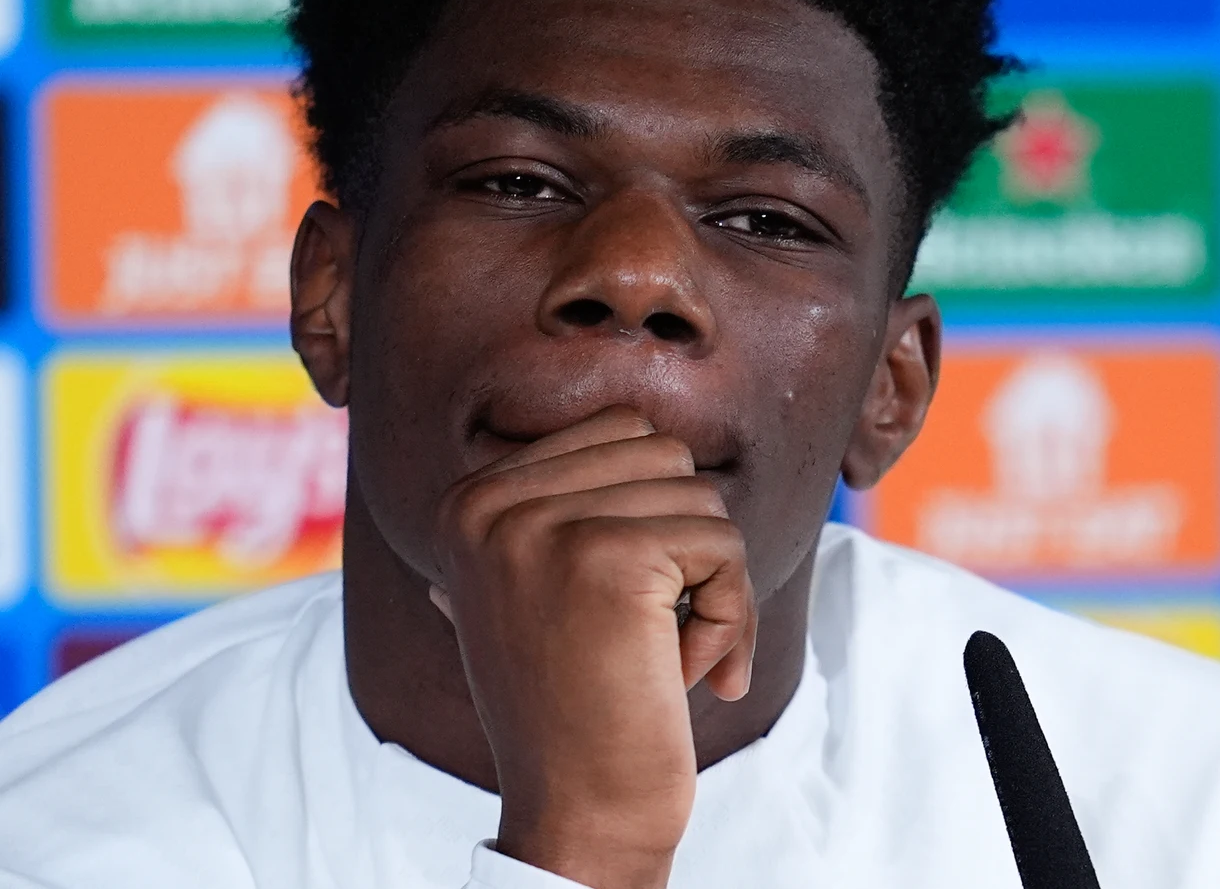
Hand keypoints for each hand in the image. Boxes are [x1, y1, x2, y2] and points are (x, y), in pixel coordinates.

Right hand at [432, 405, 756, 888]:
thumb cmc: (579, 705)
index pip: (620, 430)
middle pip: (666, 457)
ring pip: (702, 498)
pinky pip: (724, 544)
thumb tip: (631, 426)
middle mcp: (489, 504)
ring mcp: (543, 527)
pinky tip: (685, 674)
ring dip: (712, 586)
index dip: (657, 516)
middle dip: (689, 547)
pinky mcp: (608, 557)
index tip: (629, 604)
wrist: (578, 813)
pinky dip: (731, 615)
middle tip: (655, 634)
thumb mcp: (540, 590)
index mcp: (468, 502)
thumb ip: (561, 508)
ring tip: (664, 657)